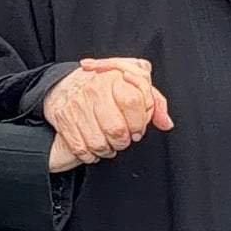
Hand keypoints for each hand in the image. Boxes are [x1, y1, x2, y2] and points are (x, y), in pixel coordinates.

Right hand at [44, 57, 173, 171]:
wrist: (67, 85)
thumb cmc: (105, 85)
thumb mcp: (133, 83)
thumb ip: (154, 101)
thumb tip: (165, 122)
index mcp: (114, 77)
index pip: (134, 101)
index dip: (140, 120)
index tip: (139, 127)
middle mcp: (95, 89)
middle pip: (117, 128)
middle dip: (125, 140)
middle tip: (126, 137)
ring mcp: (78, 104)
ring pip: (99, 142)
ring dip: (109, 149)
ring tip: (111, 142)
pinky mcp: (64, 118)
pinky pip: (81, 148)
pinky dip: (91, 154)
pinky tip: (96, 147)